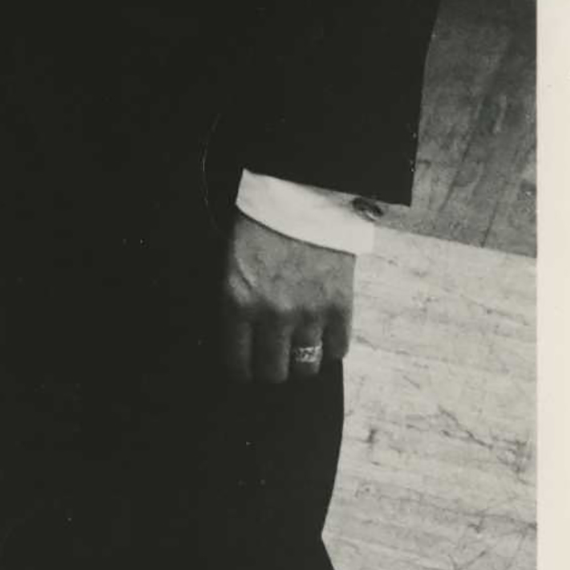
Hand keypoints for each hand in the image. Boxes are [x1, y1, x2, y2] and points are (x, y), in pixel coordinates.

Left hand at [221, 210, 355, 382]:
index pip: (237, 360)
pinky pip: (337, 350)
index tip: (243, 369)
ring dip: (300, 362)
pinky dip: (329, 349)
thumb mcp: (229, 263)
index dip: (240, 370)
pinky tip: (321, 337)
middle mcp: (273, 315)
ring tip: (297, 351)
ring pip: (306, 366)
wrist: (301, 198)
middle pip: (273, 371)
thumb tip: (238, 337)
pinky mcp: (340, 308)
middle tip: (271, 360)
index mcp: (237, 302)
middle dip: (270, 369)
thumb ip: (234, 302)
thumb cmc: (259, 226)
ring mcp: (310, 314)